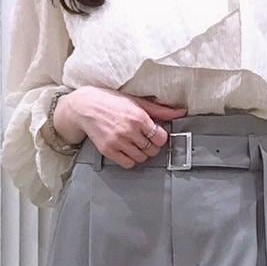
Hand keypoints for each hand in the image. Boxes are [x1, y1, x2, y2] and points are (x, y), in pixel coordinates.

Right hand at [58, 88, 187, 167]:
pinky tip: (127, 149)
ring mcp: (118, 142)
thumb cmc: (111, 102)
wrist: (85, 106)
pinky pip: (127, 163)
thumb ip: (160, 110)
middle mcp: (129, 131)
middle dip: (152, 146)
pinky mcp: (108, 150)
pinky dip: (130, 159)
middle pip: (152, 150)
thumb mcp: (137, 102)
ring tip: (135, 143)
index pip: (161, 138)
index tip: (155, 134)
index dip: (160, 137)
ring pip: (141, 158)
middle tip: (145, 139)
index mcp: (139, 117)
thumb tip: (181, 112)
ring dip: (141, 153)